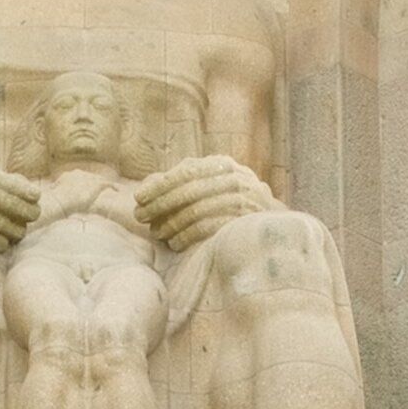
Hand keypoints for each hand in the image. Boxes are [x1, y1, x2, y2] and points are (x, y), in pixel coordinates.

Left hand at [133, 154, 277, 252]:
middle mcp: (235, 178)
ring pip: (198, 209)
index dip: (160, 185)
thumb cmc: (228, 206)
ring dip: (172, 223)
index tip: (139, 198)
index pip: (186, 172)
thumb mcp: (207, 187)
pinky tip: (175, 243)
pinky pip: (209, 227)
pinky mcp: (244, 222)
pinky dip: (188, 236)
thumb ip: (180, 183)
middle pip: (190, 190)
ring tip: (157, 233)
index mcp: (223, 165)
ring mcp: (243, 199)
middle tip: (140, 217)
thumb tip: (147, 185)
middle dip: (161, 204)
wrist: (269, 228)